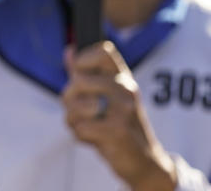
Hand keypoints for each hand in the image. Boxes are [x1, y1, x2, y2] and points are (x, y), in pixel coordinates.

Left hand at [61, 41, 175, 190]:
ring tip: (88, 125)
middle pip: (78, 79)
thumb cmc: (118, 126)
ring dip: (73, 118)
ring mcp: (123, 109)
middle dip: (69, 98)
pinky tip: (96, 139)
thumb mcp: (105, 96)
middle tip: (82, 111)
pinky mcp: (117, 130)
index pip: (103, 50)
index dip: (83, 59)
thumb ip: (84, 74)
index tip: (81, 76)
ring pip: (76, 104)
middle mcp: (125, 89)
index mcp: (122, 77)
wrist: (144, 161)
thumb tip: (69, 50)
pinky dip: (81, 136)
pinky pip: (80, 127)